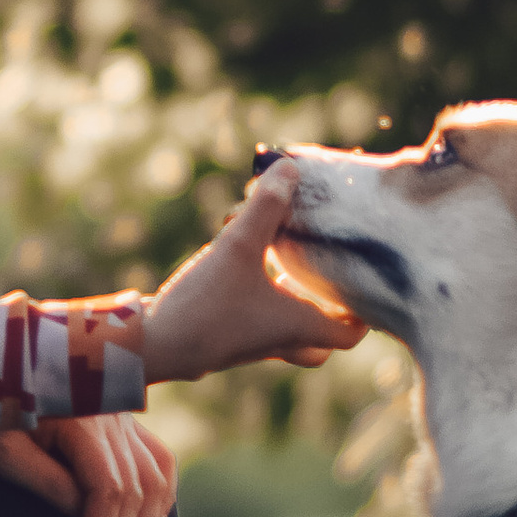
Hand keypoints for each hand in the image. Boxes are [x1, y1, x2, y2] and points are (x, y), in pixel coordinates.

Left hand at [0, 412, 178, 516]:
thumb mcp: (3, 453)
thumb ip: (50, 485)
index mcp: (82, 417)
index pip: (110, 490)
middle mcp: (111, 413)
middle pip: (136, 489)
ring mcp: (119, 413)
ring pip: (154, 477)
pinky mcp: (117, 417)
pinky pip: (156, 457)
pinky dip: (160, 493)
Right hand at [137, 164, 367, 384]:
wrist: (151, 348)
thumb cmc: (205, 306)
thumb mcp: (238, 248)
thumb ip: (266, 208)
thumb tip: (291, 168)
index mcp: (297, 326)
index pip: (351, 334)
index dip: (365, 313)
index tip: (366, 286)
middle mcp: (280, 342)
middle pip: (323, 341)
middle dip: (330, 314)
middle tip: (330, 280)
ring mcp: (252, 347)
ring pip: (291, 336)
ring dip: (294, 308)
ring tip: (288, 270)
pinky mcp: (225, 343)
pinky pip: (259, 330)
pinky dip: (263, 307)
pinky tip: (248, 276)